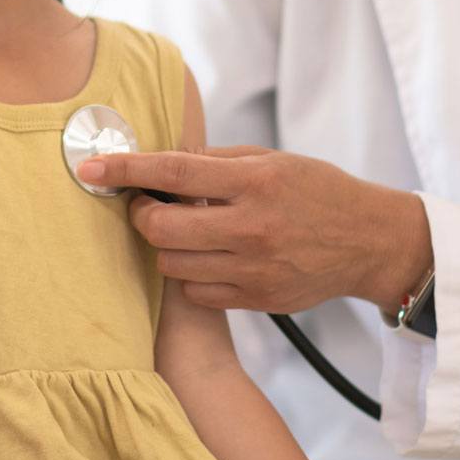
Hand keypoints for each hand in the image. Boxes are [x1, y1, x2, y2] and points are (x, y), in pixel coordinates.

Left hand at [78, 147, 432, 314]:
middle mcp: (251, 228)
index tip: (91, 166)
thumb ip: (215, 162)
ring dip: (165, 246)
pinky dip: (190, 273)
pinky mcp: (257, 300)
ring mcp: (254, 269)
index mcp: (254, 182)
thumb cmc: (316, 191)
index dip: (124, 169)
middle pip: (161, 230)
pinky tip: (208, 256)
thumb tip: (159, 161)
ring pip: (172, 265)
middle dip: (141, 215)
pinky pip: (196, 292)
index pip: (173, 173)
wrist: (367, 242)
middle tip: (147, 205)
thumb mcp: (271, 160)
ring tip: (185, 230)